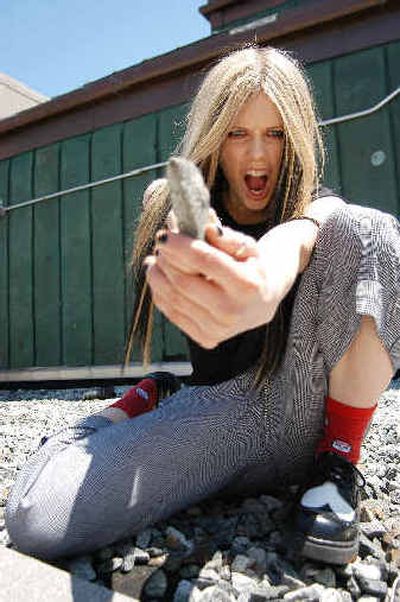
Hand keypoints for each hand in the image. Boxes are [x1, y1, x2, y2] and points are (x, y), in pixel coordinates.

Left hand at [144, 225, 278, 348]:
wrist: (262, 303)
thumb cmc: (251, 268)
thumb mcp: (247, 247)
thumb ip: (225, 236)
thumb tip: (204, 223)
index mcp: (246, 285)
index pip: (204, 261)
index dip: (179, 246)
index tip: (163, 235)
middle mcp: (232, 311)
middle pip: (183, 281)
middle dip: (165, 260)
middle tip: (160, 245)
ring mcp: (218, 329)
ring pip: (173, 299)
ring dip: (157, 276)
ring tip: (155, 260)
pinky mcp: (207, 339)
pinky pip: (173, 314)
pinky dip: (160, 293)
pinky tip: (159, 278)